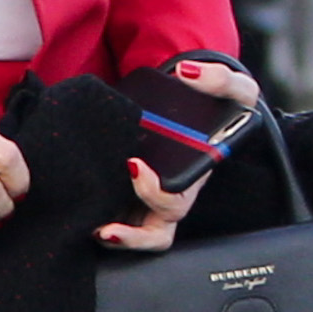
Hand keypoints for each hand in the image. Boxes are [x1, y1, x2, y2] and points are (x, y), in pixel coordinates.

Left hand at [96, 56, 263, 252]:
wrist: (191, 99)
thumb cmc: (215, 102)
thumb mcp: (232, 88)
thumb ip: (220, 79)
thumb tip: (188, 73)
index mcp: (194, 178)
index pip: (177, 202)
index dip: (154, 193)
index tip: (133, 165)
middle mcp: (172, 195)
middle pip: (155, 233)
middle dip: (131, 236)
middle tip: (105, 229)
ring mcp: (149, 199)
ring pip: (135, 234)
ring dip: (115, 238)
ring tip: (92, 230)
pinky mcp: (128, 194)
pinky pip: (116, 219)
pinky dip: (99, 221)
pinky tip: (79, 212)